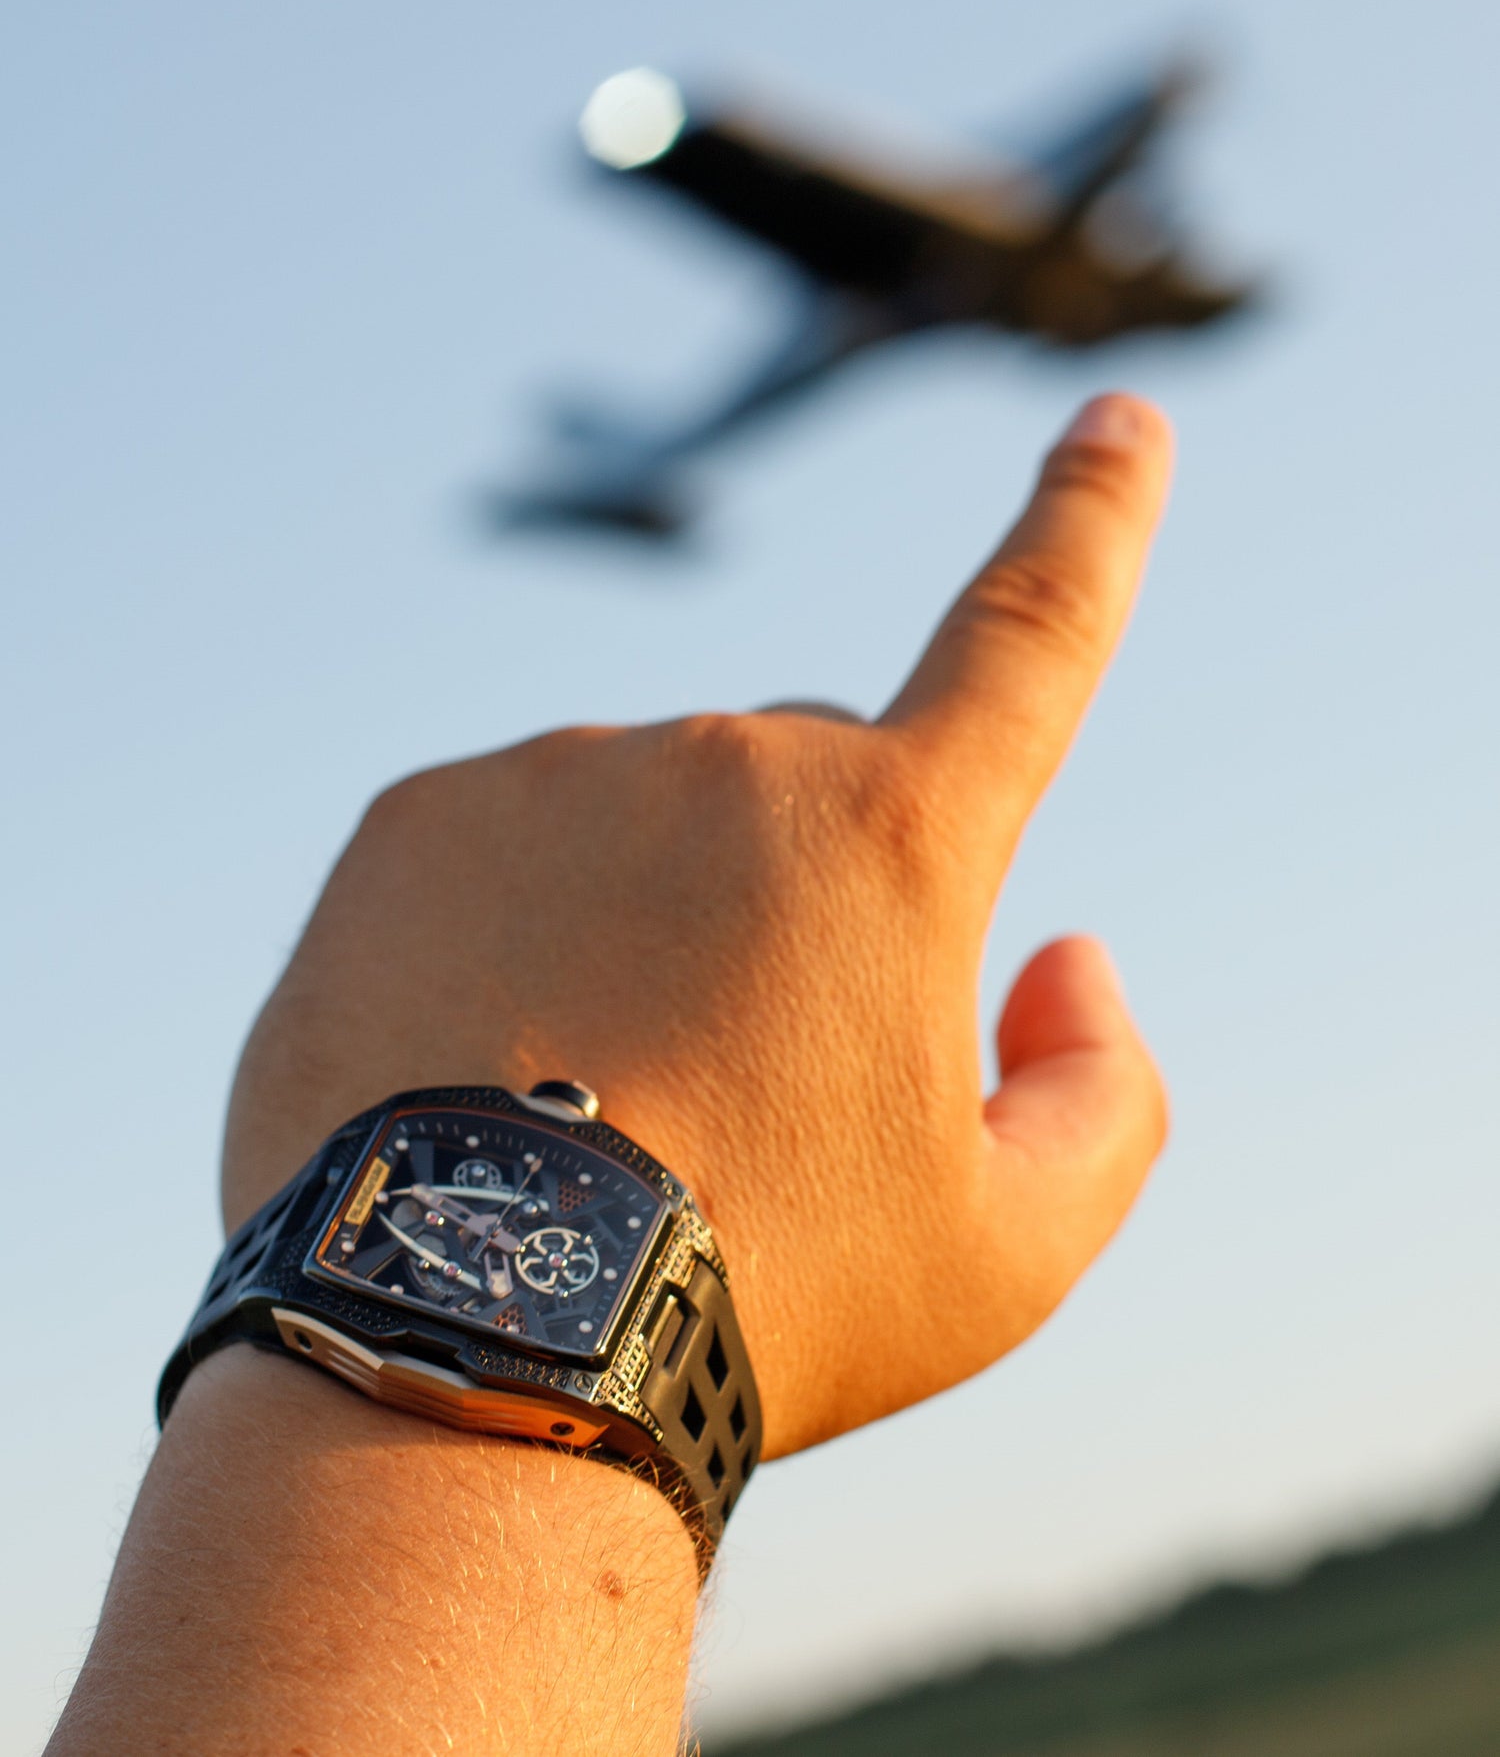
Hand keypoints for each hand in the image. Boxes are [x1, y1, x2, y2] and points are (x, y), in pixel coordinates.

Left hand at [223, 394, 1172, 1462]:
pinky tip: (500, 1055)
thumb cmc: (761, 1303)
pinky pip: (517, 840)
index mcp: (897, 835)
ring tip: (606, 1095)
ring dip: (660, 915)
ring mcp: (559, 770)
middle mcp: (731, 758)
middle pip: (818, 786)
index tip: (1120, 417)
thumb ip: (1102, 1087)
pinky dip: (529, 924)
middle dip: (819, 890)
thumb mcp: (1005, 1251)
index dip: (1090, 519)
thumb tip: (1068, 952)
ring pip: (656, 819)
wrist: (459, 1349)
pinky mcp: (418, 812)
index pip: (1031, 632)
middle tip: (754, 1079)